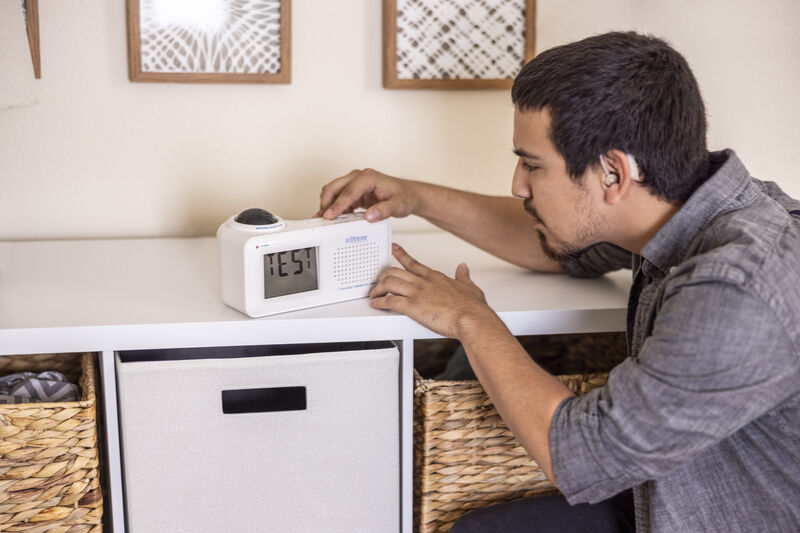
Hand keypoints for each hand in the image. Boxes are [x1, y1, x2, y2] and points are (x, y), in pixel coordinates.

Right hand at [316, 169, 420, 221]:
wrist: (409, 195)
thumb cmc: (405, 197)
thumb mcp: (398, 206)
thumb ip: (384, 211)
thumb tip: (370, 216)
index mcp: (368, 178)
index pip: (348, 192)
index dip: (337, 206)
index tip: (329, 216)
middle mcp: (360, 177)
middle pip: (334, 187)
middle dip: (326, 203)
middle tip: (322, 219)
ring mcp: (356, 183)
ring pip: (334, 192)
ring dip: (329, 205)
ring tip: (325, 220)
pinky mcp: (356, 191)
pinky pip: (340, 198)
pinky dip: (336, 207)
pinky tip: (336, 218)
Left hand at [369, 244, 501, 338]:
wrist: (472, 319)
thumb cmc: (472, 308)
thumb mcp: (470, 287)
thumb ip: (464, 276)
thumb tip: (463, 267)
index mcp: (435, 277)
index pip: (413, 263)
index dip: (401, 255)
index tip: (393, 248)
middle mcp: (424, 282)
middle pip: (396, 272)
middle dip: (384, 277)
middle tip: (378, 282)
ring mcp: (417, 292)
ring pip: (389, 282)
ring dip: (378, 289)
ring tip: (374, 295)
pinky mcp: (413, 306)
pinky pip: (390, 300)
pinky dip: (379, 302)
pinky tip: (376, 304)